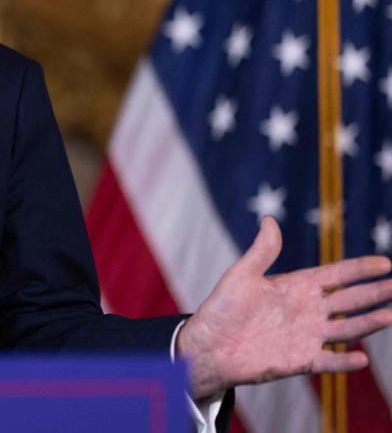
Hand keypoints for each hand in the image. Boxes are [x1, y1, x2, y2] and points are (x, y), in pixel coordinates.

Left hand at [177, 216, 391, 399]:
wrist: (207, 345)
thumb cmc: (222, 309)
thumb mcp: (241, 275)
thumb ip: (262, 251)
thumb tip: (270, 219)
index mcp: (297, 287)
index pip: (337, 275)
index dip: (360, 269)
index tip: (386, 263)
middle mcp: (309, 311)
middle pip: (350, 300)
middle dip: (374, 293)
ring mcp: (308, 336)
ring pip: (348, 329)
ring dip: (369, 324)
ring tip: (390, 316)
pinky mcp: (301, 360)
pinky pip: (329, 361)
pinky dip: (345, 361)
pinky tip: (362, 358)